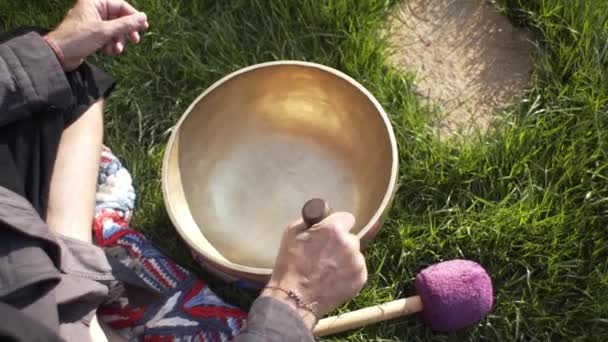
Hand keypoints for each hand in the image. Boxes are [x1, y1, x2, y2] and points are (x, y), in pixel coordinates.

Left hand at [45, 0, 148, 70]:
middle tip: (135, 41)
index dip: (133, 16)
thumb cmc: (78, 39)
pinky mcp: (92, 35)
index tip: (144, 27)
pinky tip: (109, 52)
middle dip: (126, 31)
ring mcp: (93, 23)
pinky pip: (108, 37)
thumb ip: (126, 24)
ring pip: (115, 29)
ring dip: (118, 41)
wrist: (58, 55)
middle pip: (119, 18)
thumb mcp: (105, 31)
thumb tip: (143, 17)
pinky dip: (111, 45)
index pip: (120, 5)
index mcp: (94, 2)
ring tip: (116, 50)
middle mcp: (94, 10)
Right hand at [262, 212, 367, 329]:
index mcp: (334, 229)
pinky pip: (357, 270)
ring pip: (355, 254)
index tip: (331, 232)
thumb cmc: (290, 265)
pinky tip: (333, 279)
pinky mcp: (361, 279)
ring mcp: (357, 262)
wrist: (295, 298)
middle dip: (341, 243)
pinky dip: (348, 273)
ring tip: (328, 269)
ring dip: (345, 258)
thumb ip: (311, 221)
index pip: (347, 217)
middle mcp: (350, 243)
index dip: (337, 224)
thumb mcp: (292, 233)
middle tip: (326, 253)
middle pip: (350, 237)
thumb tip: (320, 218)